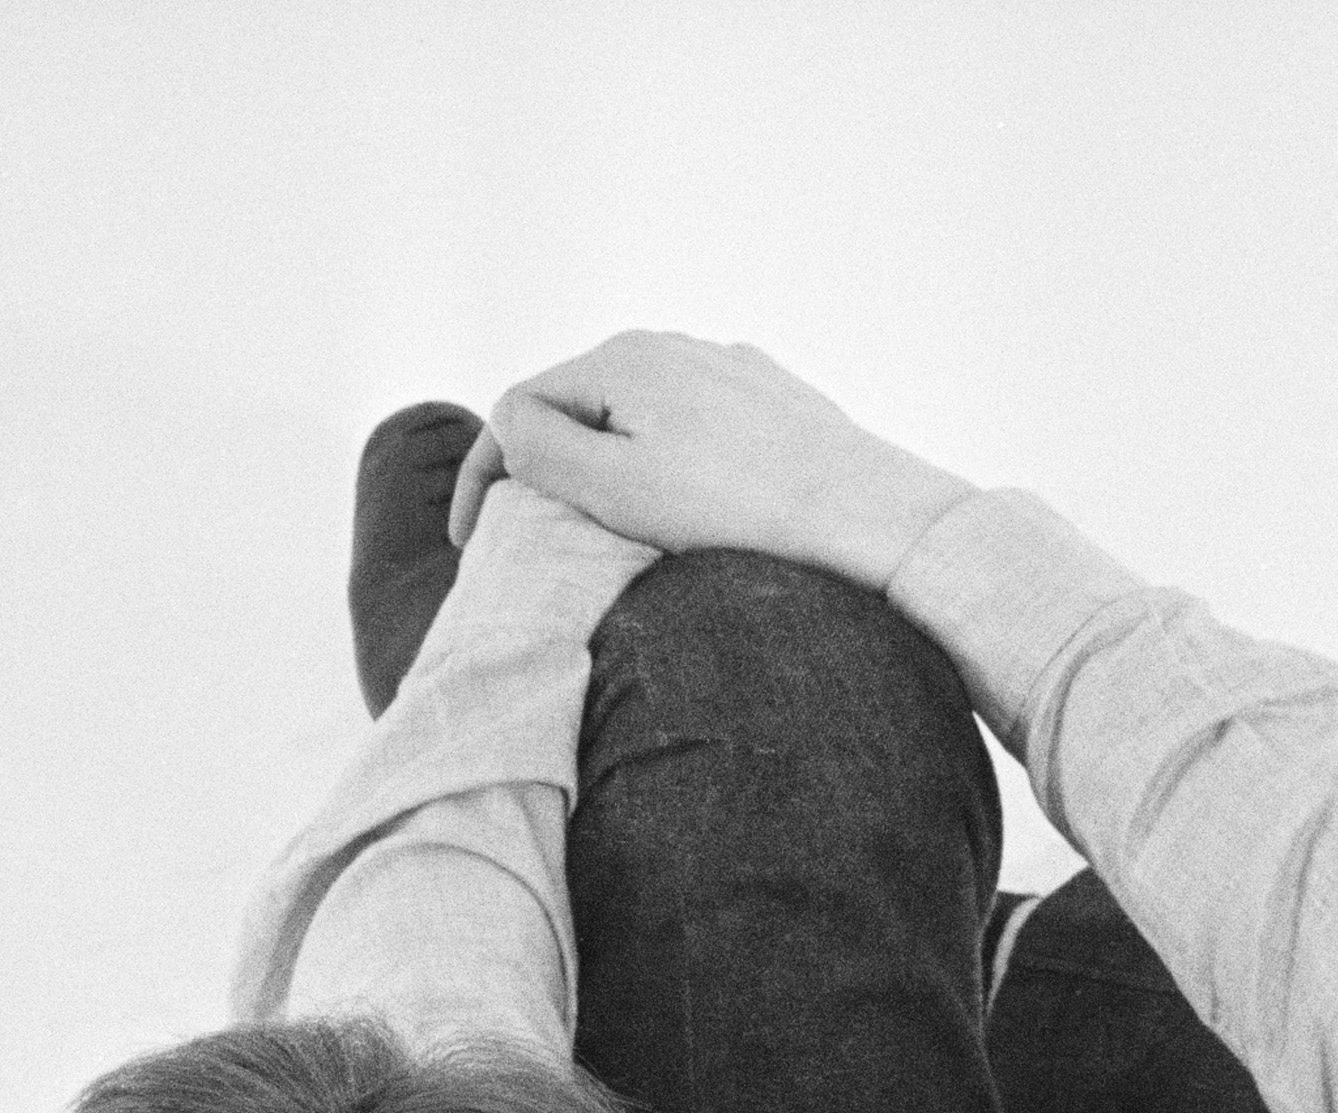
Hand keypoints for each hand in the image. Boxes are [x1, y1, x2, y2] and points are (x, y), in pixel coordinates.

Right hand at [451, 334, 971, 588]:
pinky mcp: (775, 403)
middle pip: (581, 406)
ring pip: (643, 417)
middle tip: (534, 540)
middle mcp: (672, 345)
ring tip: (611, 530)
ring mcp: (728, 369)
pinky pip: (700, 431)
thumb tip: (505, 426)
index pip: (520, 407)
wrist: (867, 518)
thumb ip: (542, 449)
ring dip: (613, 466)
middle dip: (548, 467)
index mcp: (621, 358)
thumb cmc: (738, 510)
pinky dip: (673, 465)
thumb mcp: (615, 487)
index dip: (484, 474)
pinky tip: (689, 509)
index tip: (470, 542)